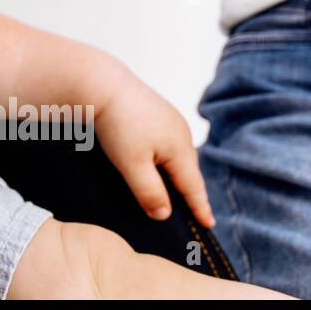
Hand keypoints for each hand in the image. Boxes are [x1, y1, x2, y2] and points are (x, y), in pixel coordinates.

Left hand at [89, 64, 215, 227]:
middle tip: (197, 212)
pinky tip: (157, 162)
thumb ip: (149, 192)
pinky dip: (166, 158)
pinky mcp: (156, 112)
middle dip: (191, 192)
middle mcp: (181, 134)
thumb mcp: (132, 165)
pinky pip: (167, 143)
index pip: (194, 187)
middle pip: (188, 171)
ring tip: (179, 191)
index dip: (200, 207)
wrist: (101, 84)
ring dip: (177, 174)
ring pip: (177, 156)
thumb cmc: (117, 124)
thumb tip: (164, 215)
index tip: (209, 224)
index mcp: (180, 149)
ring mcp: (170, 120)